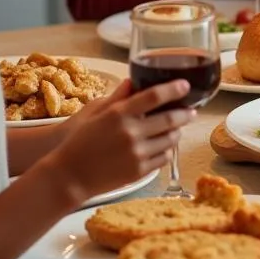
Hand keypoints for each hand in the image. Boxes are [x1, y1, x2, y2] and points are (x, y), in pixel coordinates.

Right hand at [41, 80, 194, 203]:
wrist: (69, 177)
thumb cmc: (80, 142)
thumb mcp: (95, 114)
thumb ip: (117, 98)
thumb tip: (132, 81)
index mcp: (119, 115)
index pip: (154, 96)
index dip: (173, 89)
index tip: (185, 85)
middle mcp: (130, 133)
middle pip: (170, 119)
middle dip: (185, 113)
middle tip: (190, 110)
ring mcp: (136, 153)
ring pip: (170, 139)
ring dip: (176, 132)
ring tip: (176, 128)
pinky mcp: (139, 171)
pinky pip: (164, 158)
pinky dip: (167, 150)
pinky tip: (162, 146)